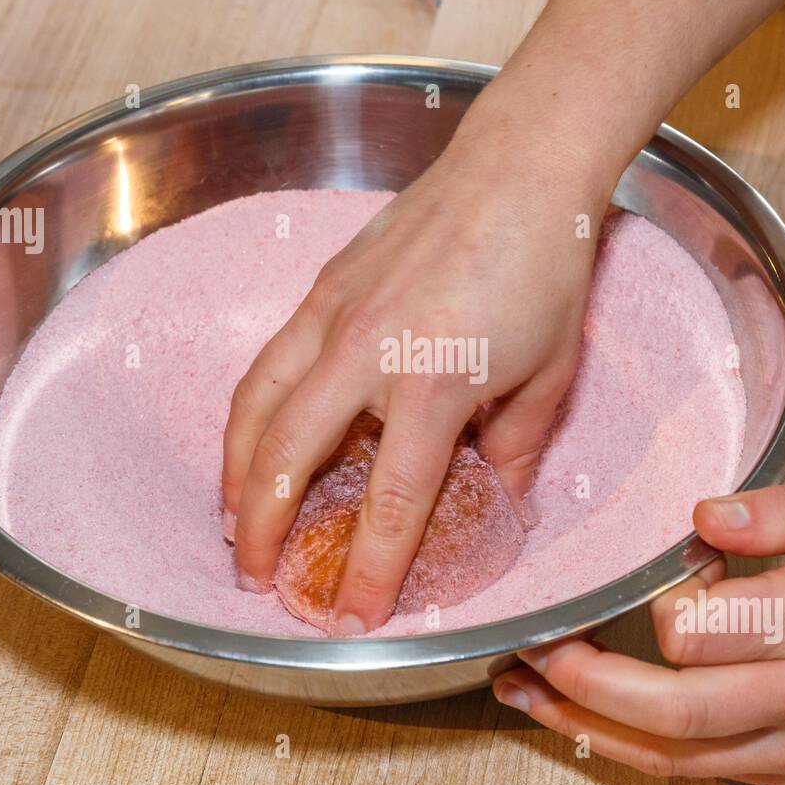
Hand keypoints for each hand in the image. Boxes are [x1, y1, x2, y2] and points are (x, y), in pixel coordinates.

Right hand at [222, 127, 608, 633]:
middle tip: (257, 578)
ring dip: (236, 472)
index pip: (391, 500)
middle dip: (263, 528)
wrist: (518, 169)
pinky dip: (250, 413)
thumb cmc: (545, 268)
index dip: (368, 567)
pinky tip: (255, 440)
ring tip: (234, 520)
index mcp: (434, 382)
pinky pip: (267, 363)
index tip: (352, 615)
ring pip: (256, 405)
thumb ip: (515, 450)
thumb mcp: (550, 374)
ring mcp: (334, 314)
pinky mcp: (321, 288)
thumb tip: (496, 500)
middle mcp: (368, 350)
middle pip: (288, 456)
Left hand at [492, 485, 784, 784]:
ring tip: (525, 689)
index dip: (664, 602)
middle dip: (585, 681)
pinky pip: (695, 773)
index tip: (666, 571)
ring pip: (673, 756)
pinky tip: (582, 719)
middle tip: (532, 646)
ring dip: (587, 725)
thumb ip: (779, 509)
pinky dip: (629, 750)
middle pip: (674, 710)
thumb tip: (701, 514)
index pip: (705, 630)